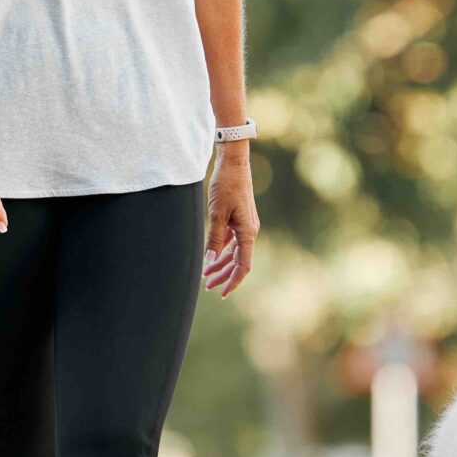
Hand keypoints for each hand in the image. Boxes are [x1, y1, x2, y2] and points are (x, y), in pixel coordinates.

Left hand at [204, 145, 258, 293]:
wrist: (233, 163)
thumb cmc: (226, 185)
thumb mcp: (217, 213)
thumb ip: (214, 239)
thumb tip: (209, 262)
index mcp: (248, 233)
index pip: (243, 266)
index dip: (233, 281)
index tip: (222, 293)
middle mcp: (249, 231)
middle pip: (238, 261)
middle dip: (223, 275)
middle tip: (207, 286)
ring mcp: (244, 225)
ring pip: (234, 252)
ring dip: (221, 264)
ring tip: (206, 274)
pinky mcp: (238, 219)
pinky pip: (231, 241)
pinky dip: (222, 250)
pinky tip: (211, 256)